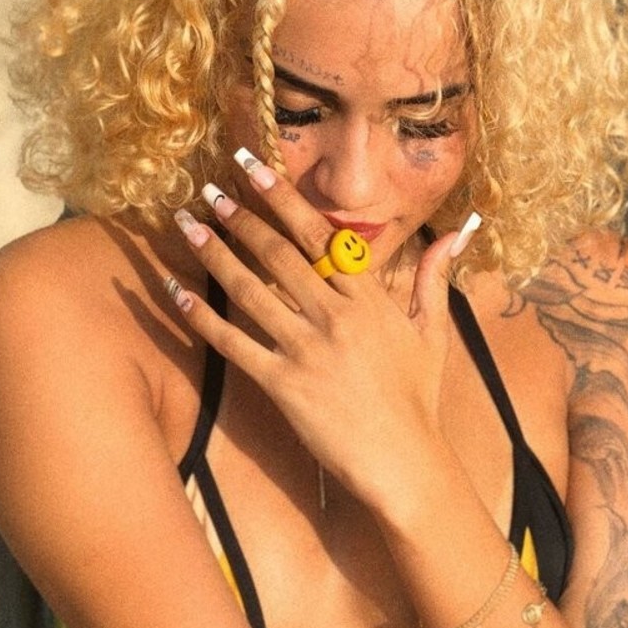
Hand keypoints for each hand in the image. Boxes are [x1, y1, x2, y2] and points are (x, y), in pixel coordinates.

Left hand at [169, 155, 471, 509]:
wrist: (404, 461)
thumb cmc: (418, 400)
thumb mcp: (433, 334)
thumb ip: (433, 279)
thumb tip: (453, 234)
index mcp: (368, 299)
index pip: (319, 234)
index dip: (281, 196)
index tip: (252, 166)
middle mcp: (334, 316)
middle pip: (276, 253)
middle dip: (238, 216)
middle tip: (208, 190)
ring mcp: (306, 350)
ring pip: (249, 290)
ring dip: (212, 253)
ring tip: (184, 225)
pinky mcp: (283, 385)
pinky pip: (233, 344)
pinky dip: (200, 316)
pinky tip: (175, 290)